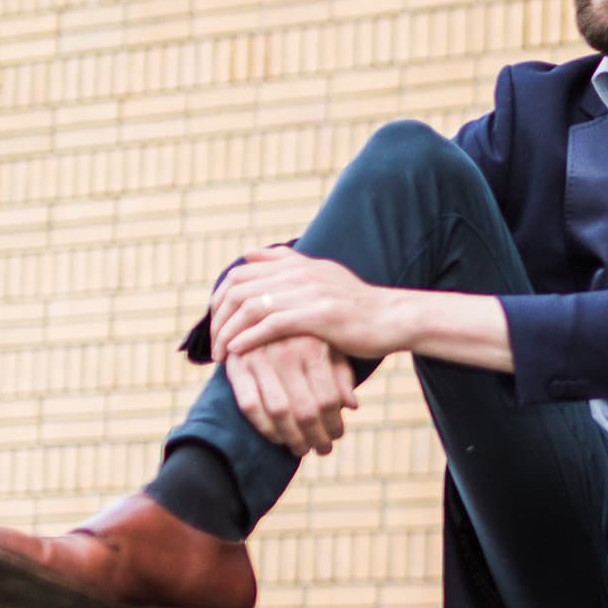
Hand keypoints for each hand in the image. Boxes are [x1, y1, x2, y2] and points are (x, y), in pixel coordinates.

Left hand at [208, 248, 410, 362]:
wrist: (394, 319)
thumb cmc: (357, 305)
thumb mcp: (321, 274)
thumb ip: (284, 263)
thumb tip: (249, 252)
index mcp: (295, 264)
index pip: (239, 273)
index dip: (220, 298)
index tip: (217, 324)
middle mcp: (298, 273)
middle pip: (238, 289)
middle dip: (218, 318)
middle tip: (214, 345)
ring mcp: (308, 292)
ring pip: (250, 307)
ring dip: (229, 332)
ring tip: (222, 355)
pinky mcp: (318, 315)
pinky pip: (271, 324)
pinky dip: (249, 338)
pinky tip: (239, 353)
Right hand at [225, 333, 360, 455]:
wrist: (261, 314)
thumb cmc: (305, 337)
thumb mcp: (330, 349)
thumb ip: (342, 376)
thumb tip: (352, 406)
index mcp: (313, 345)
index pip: (328, 399)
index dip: (334, 424)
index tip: (337, 437)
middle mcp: (285, 349)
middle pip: (305, 409)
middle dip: (316, 437)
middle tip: (323, 449)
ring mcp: (258, 356)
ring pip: (279, 411)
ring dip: (292, 438)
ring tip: (302, 449)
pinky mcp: (235, 364)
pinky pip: (250, 405)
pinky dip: (264, 427)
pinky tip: (277, 437)